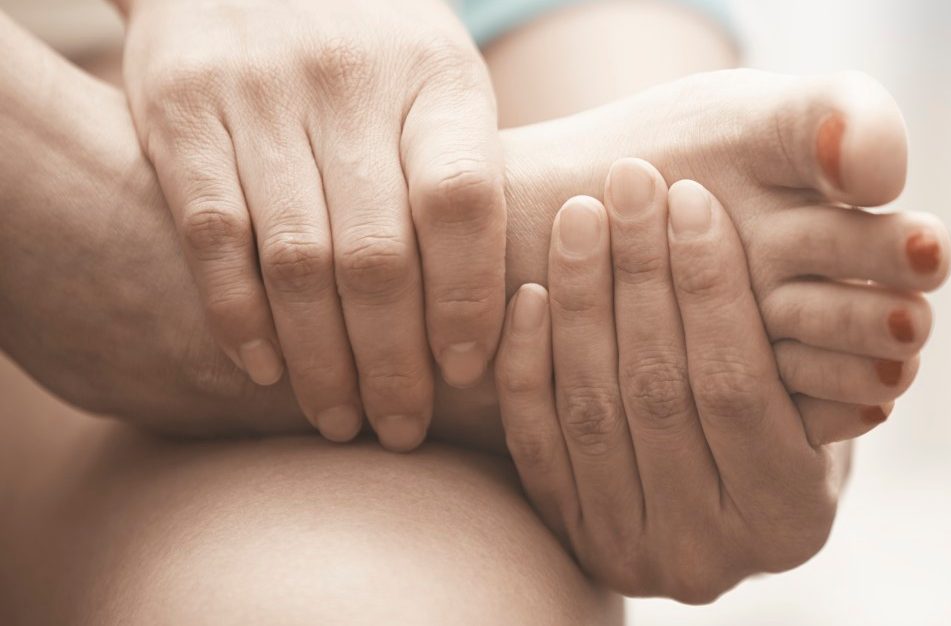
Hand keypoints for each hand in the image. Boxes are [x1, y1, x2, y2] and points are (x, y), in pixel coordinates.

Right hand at [119, 0, 506, 449]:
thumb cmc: (374, 50)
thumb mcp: (439, 80)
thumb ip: (462, 177)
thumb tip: (511, 315)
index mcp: (436, 76)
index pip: (461, 203)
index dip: (467, 300)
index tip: (468, 372)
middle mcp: (349, 80)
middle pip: (378, 253)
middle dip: (394, 361)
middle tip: (401, 428)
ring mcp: (258, 91)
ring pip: (297, 258)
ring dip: (321, 358)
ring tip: (340, 418)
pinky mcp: (178, 108)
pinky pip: (215, 233)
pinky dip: (237, 314)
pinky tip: (263, 367)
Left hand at [495, 164, 864, 602]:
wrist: (724, 478)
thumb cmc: (800, 400)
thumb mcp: (841, 369)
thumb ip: (842, 317)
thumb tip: (867, 222)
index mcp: (792, 517)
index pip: (738, 387)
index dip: (712, 288)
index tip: (690, 196)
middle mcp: (707, 554)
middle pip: (658, 394)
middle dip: (641, 275)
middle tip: (628, 180)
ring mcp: (628, 552)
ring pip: (590, 411)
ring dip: (582, 301)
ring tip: (581, 214)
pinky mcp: (568, 534)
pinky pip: (534, 440)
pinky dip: (528, 361)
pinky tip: (533, 289)